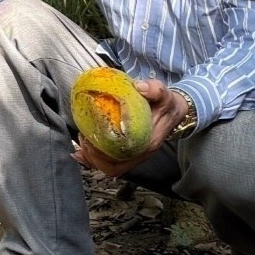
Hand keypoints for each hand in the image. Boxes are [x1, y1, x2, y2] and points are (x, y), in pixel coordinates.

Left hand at [72, 79, 189, 177]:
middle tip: (82, 139)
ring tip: (81, 141)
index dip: (102, 156)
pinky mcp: (129, 149)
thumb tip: (139, 87)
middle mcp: (140, 153)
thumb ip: (154, 89)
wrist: (174, 110)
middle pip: (112, 168)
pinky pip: (110, 159)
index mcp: (147, 144)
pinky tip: (83, 146)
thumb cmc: (165, 103)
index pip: (122, 162)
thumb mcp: (163, 93)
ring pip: (110, 166)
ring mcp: (135, 153)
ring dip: (92, 158)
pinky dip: (95, 155)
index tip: (89, 139)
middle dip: (93, 158)